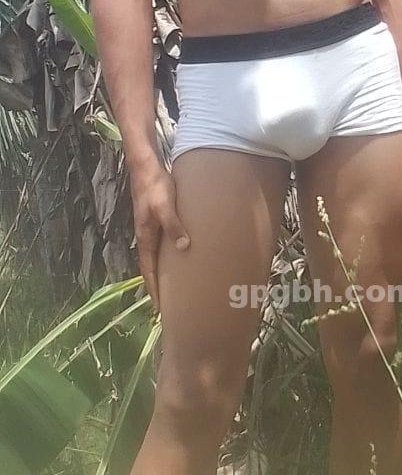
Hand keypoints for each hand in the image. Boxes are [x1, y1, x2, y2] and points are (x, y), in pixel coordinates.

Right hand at [130, 158, 189, 310]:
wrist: (145, 166)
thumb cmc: (155, 186)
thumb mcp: (165, 206)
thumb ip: (173, 226)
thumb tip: (183, 248)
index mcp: (145, 237)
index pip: (149, 270)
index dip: (154, 289)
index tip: (160, 308)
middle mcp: (146, 236)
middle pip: (151, 267)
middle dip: (158, 286)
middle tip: (169, 305)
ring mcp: (151, 229)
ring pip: (157, 257)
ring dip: (164, 272)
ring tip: (175, 287)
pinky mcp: (157, 220)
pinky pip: (162, 245)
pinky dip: (169, 257)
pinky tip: (179, 258)